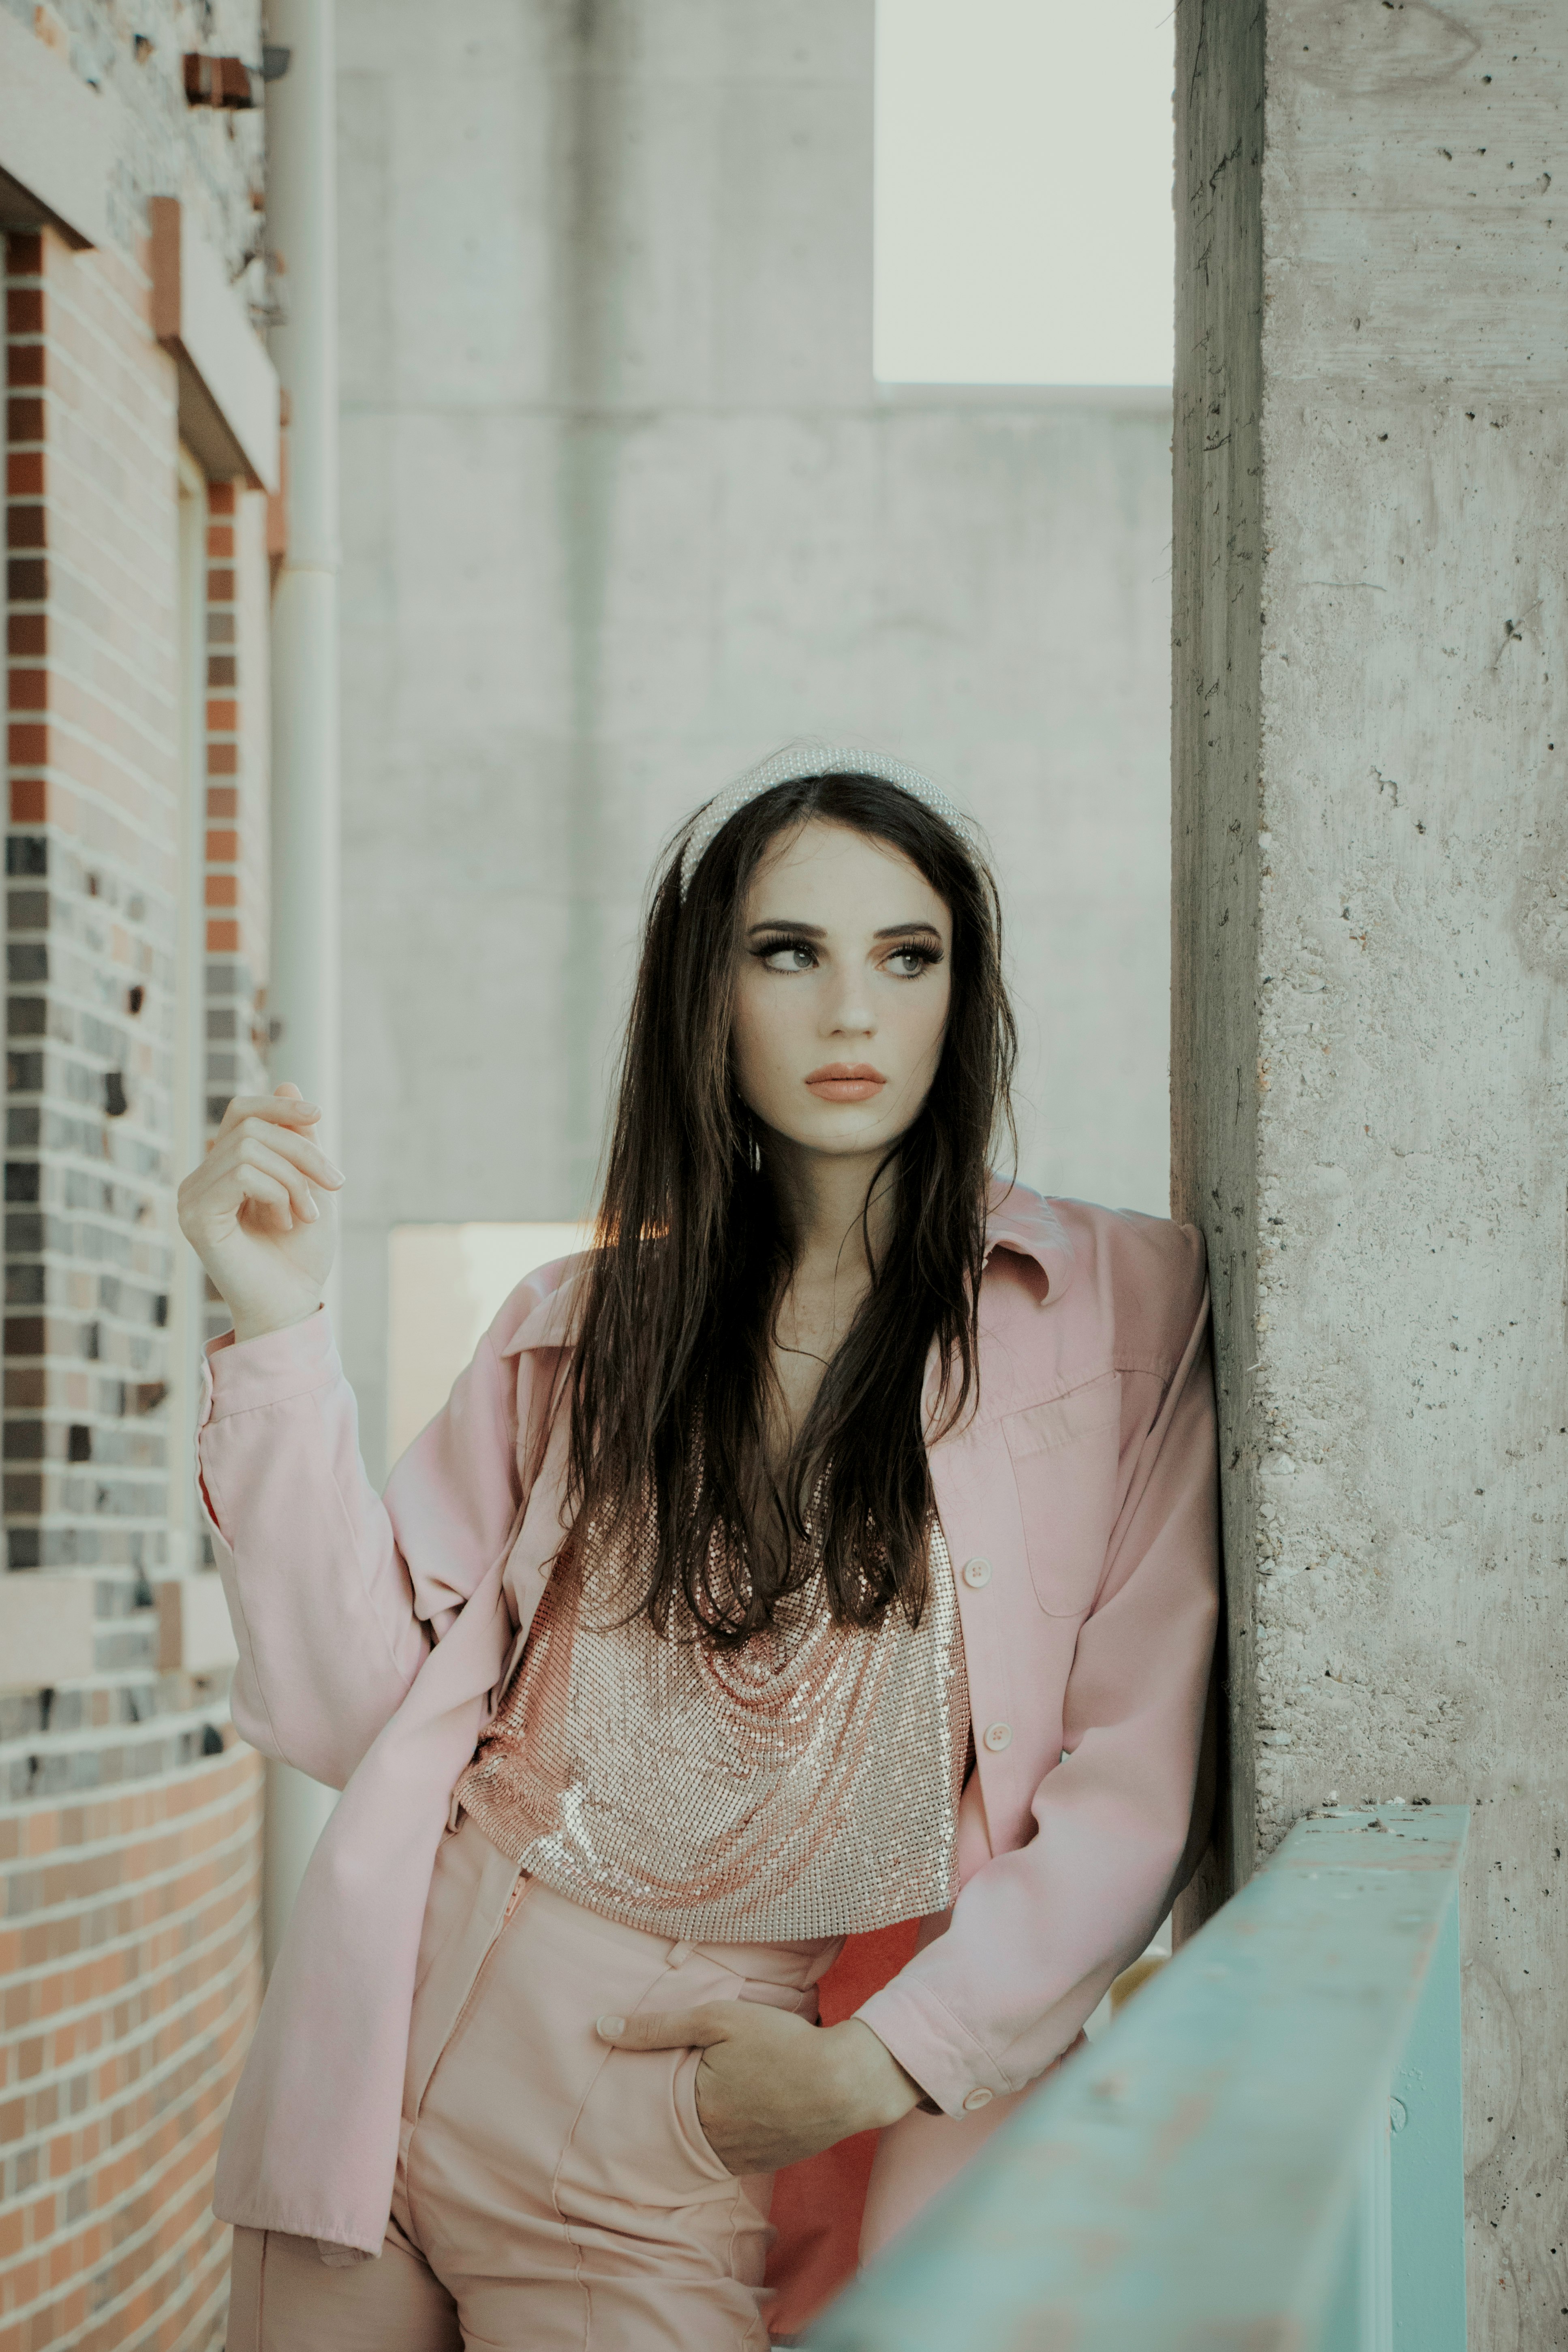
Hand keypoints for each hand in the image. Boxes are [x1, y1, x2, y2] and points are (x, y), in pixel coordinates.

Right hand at [177, 1085, 343, 1342]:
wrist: (294, 1306)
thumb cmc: (301, 1254)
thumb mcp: (311, 1184)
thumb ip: (297, 1138)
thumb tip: (286, 1080)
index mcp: (223, 1169)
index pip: (240, 1112)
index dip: (278, 1105)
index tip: (318, 1116)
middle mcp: (200, 1179)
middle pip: (251, 1126)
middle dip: (303, 1150)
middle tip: (334, 1185)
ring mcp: (192, 1197)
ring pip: (250, 1148)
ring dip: (294, 1178)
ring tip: (305, 1215)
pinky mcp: (196, 1216)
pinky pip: (242, 1173)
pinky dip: (278, 1191)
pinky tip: (286, 1221)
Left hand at [596, 2003, 920, 2174]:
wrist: (848, 2081)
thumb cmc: (782, 2043)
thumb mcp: (718, 2020)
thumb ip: (658, 2027)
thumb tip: (600, 2028)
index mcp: (696, 2112)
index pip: (652, 2105)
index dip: (649, 2083)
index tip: (643, 2073)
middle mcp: (714, 2146)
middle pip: (677, 2126)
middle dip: (674, 2105)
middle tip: (693, 2078)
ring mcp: (743, 2159)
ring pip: (705, 2141)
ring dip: (703, 2121)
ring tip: (719, 2093)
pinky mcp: (768, 2162)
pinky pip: (734, 2151)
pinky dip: (731, 2131)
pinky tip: (742, 2108)